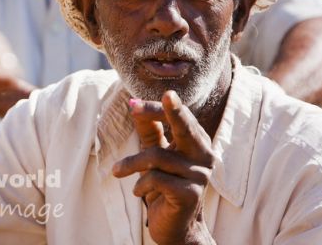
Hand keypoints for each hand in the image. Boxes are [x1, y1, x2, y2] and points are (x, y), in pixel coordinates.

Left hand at [113, 91, 216, 244]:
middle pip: (185, 127)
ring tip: (117, 172)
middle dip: (172, 111)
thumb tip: (135, 104)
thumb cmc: (163, 186)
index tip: (134, 102)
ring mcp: (200, 175)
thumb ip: (149, 130)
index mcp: (196, 142)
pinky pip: (156, 178)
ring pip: (156, 156)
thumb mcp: (154, 154)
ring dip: (131, 164)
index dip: (158, 108)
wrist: (175, 227)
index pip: (179, 118)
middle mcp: (203, 156)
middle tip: (166, 95)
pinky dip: (140, 184)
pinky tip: (138, 192)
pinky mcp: (190, 194)